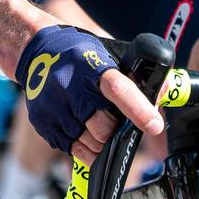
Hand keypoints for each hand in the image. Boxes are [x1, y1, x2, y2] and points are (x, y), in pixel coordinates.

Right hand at [17, 24, 162, 165]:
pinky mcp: (42, 122)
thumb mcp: (107, 52)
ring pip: (89, 143)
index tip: (155, 125)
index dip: (138, 110)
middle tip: (116, 122)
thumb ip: (133, 75)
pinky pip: (73, 149)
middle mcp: (70, 86)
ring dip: (101, 142)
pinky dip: (86, 147)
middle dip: (115, 130)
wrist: (36, 50)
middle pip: (103, 127)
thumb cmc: (80, 53)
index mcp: (91, 65)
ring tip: (96, 123)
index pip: (119, 89)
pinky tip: (83, 129)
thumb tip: (163, 94)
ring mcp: (53, 106)